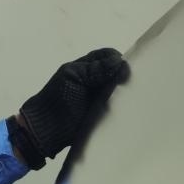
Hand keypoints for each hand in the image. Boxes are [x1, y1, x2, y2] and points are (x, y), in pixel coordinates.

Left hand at [15, 48, 129, 166]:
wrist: (48, 127)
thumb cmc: (57, 98)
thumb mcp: (74, 77)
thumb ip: (95, 69)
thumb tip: (119, 62)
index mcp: (87, 66)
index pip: (107, 56)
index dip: (117, 59)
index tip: (126, 67)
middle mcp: (97, 80)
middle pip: (117, 72)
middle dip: (125, 75)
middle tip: (133, 82)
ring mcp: (102, 97)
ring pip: (120, 89)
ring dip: (126, 91)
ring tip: (134, 94)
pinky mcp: (105, 114)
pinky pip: (119, 107)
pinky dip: (125, 106)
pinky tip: (131, 107)